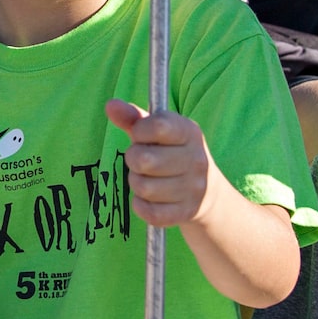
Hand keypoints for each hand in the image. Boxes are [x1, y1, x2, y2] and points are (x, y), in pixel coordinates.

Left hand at [104, 99, 217, 228]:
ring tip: (146, 178)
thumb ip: (133, 118)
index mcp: (190, 132)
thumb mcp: (157, 132)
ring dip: (136, 183)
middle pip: (144, 160)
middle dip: (133, 159)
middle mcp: (196, 159)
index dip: (140, 131)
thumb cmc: (171, 153)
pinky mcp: (186, 212)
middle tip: (141, 161)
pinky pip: (149, 212)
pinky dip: (141, 206)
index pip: (159, 126)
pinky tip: (149, 198)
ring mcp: (194, 188)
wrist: (207, 193)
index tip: (140, 135)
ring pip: (144, 188)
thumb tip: (110, 105)